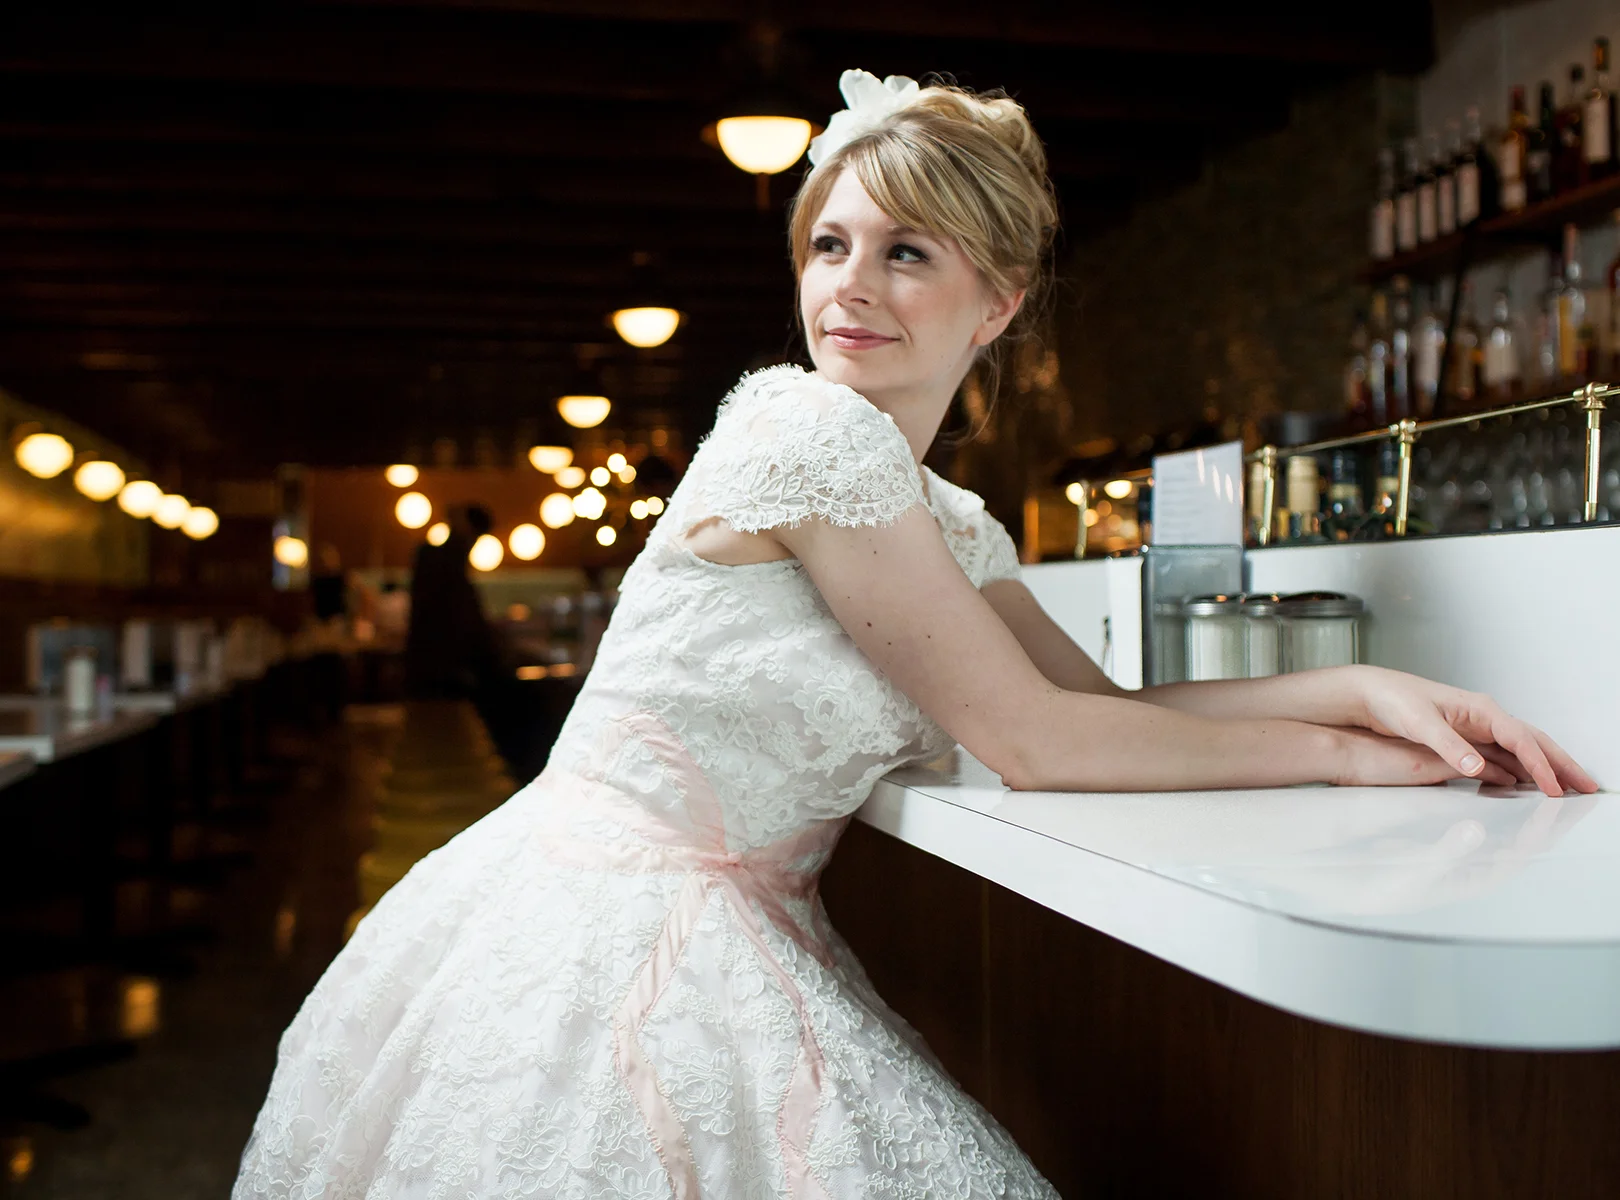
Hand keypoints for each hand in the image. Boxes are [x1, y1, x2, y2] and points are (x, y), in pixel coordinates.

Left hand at [1347, 666, 1598, 796]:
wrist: (1370, 694)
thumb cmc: (1392, 699)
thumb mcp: (1419, 723)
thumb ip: (1448, 745)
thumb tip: (1477, 767)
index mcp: (1480, 709)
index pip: (1521, 739)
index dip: (1540, 765)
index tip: (1554, 788)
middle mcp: (1484, 718)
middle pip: (1533, 742)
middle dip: (1561, 765)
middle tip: (1587, 787)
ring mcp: (1477, 730)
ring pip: (1521, 751)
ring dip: (1544, 770)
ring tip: (1568, 791)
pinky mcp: (1466, 741)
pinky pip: (1502, 758)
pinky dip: (1519, 773)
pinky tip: (1528, 787)